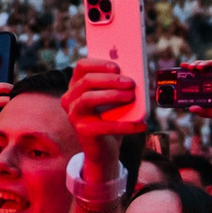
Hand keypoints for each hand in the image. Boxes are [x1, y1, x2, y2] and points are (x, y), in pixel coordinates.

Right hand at [61, 56, 145, 173]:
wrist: (104, 149)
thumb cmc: (111, 118)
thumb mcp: (114, 99)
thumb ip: (118, 87)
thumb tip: (132, 77)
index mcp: (76, 85)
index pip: (82, 66)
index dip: (99, 64)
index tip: (117, 67)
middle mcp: (70, 98)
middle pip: (86, 81)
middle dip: (110, 80)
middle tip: (131, 82)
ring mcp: (73, 115)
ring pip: (88, 98)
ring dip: (112, 95)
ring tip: (131, 96)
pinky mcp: (82, 131)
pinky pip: (103, 126)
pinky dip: (125, 125)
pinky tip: (141, 125)